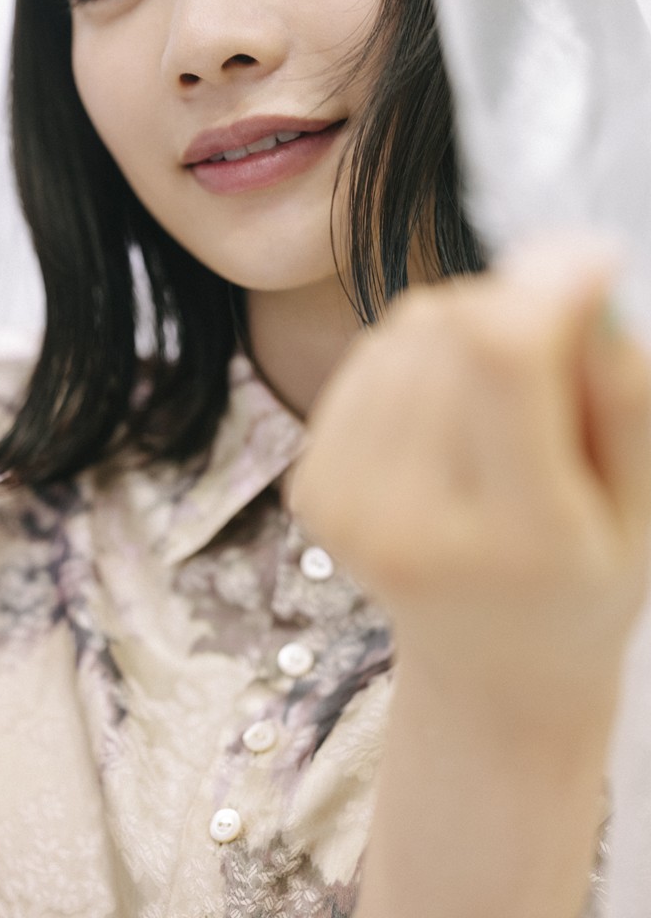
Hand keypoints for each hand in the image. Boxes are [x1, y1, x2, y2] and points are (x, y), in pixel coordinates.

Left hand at [289, 235, 650, 725]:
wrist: (491, 666)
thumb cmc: (584, 579)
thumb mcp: (643, 501)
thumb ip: (621, 386)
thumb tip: (574, 262)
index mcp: (518, 542)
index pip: (501, 361)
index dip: (545, 285)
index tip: (593, 262)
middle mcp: (410, 527)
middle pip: (452, 331)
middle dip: (515, 313)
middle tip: (554, 372)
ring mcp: (346, 509)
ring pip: (406, 330)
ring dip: (464, 331)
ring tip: (499, 407)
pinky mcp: (311, 489)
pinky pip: (369, 356)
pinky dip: (416, 360)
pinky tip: (447, 417)